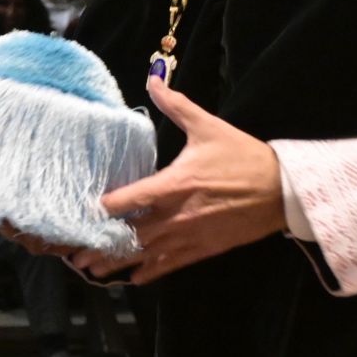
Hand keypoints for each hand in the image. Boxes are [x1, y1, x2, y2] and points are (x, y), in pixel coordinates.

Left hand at [69, 77, 284, 285]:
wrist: (282, 190)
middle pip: (132, 233)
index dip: (105, 207)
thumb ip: (176, 105)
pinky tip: (132, 277)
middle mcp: (179, 214)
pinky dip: (150, 272)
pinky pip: (172, 264)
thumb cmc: (243, 157)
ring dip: (118, 261)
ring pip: (147, 253)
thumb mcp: (208, 127)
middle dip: (101, 243)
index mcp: (176, 184)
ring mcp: (191, 235)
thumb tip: (153, 78)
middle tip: (74, 252)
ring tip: (91, 269)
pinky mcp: (204, 249)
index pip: (132, 198)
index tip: (82, 211)